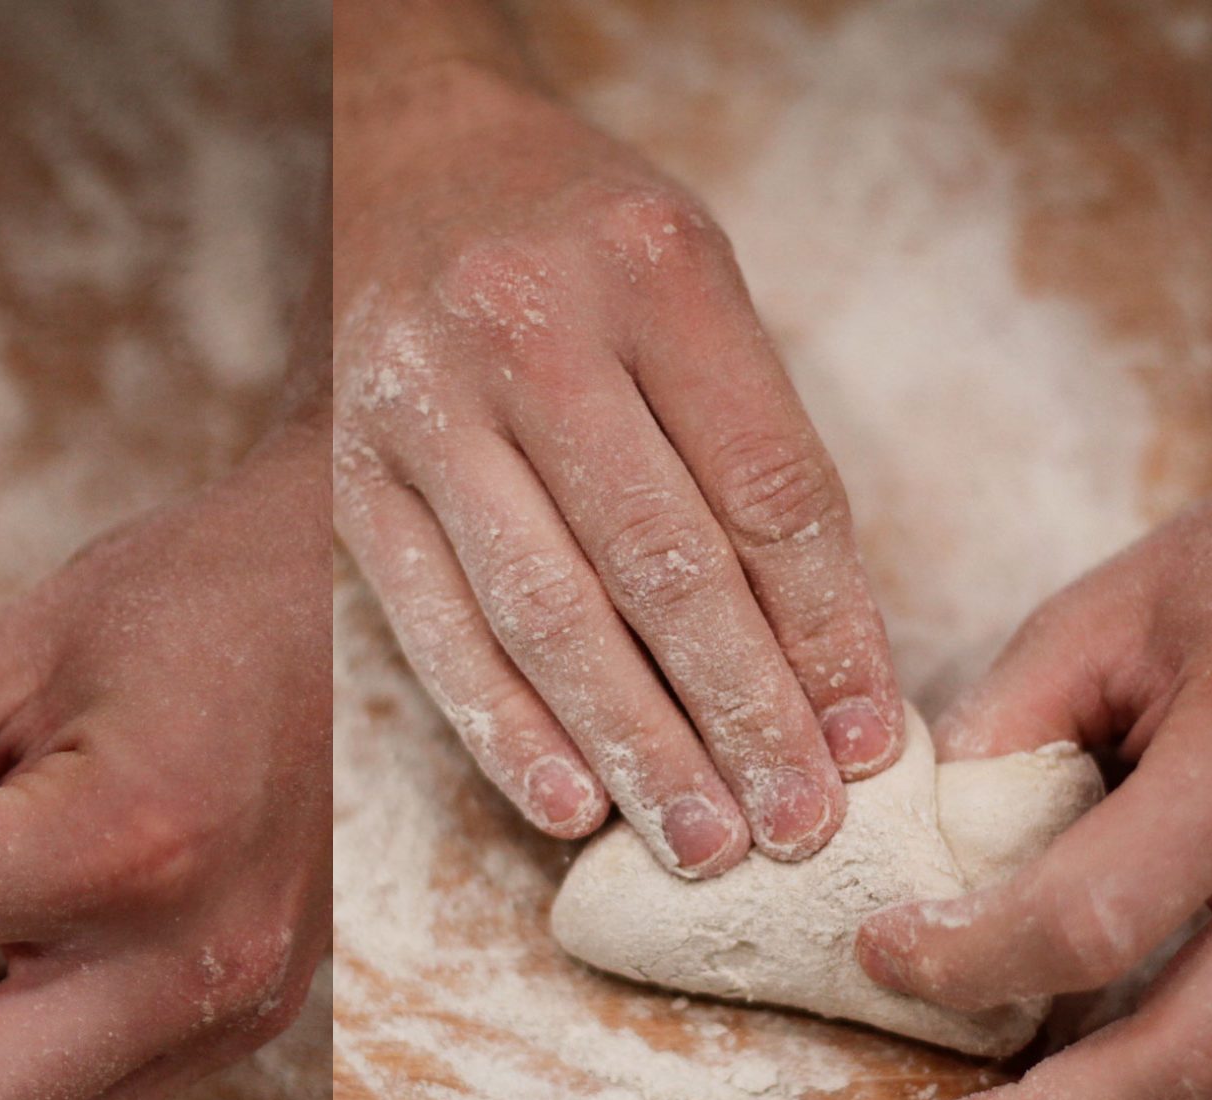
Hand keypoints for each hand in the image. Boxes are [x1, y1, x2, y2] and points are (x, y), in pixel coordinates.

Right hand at [334, 60, 901, 875]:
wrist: (392, 141)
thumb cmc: (572, 229)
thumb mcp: (687, 272)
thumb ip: (745, 433)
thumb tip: (819, 652)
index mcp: (655, 267)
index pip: (770, 491)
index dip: (830, 634)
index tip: (869, 743)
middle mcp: (531, 328)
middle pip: (664, 567)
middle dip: (743, 717)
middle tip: (800, 830)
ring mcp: (422, 401)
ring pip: (546, 613)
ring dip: (635, 748)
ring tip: (704, 845)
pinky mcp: (343, 470)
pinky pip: (432, 624)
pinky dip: (503, 726)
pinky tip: (570, 802)